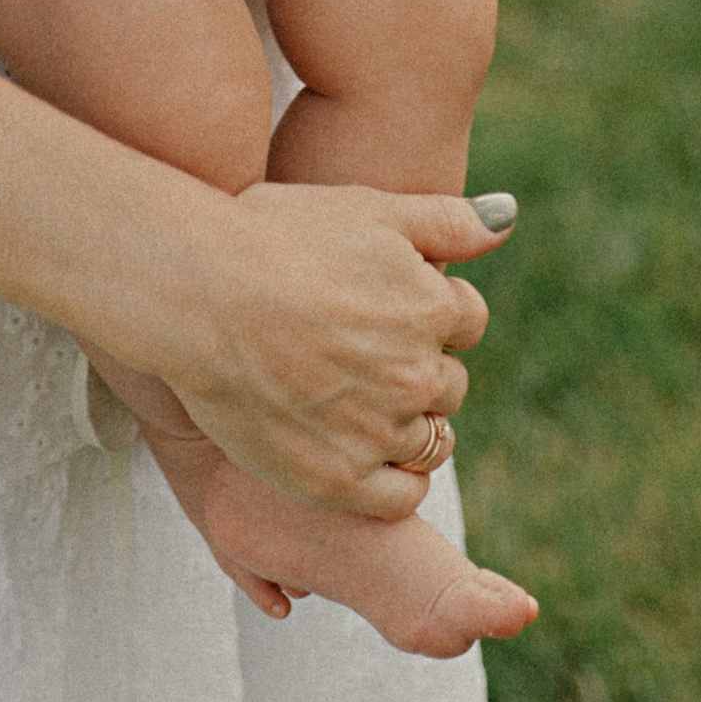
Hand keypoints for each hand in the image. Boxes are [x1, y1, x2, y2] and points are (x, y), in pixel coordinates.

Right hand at [157, 184, 503, 520]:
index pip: (466, 320)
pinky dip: (391, 477)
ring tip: (345, 394)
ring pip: (429, 441)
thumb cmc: (272, 236)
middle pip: (448, 383)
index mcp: (432, 307)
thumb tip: (506, 220)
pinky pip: (401, 495)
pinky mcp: (339, 481)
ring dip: (403, 422)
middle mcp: (417, 374)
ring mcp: (379, 432)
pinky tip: (354, 446)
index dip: (425, 309)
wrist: (194, 292)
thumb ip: (446, 219)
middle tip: (353, 349)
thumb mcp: (366, 206)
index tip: (377, 304)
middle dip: (415, 366)